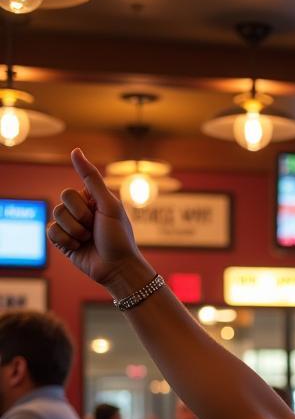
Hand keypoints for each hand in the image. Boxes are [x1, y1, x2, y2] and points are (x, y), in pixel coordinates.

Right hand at [46, 149, 154, 293]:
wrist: (118, 268)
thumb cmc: (119, 237)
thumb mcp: (109, 205)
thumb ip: (91, 178)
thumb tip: (75, 150)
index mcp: (91, 199)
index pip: (71, 192)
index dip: (85, 206)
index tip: (100, 216)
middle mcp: (79, 210)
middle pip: (62, 202)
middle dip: (81, 219)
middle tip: (95, 229)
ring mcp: (70, 225)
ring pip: (56, 217)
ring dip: (76, 231)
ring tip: (89, 240)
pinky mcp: (62, 241)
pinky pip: (51, 232)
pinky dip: (67, 241)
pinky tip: (79, 248)